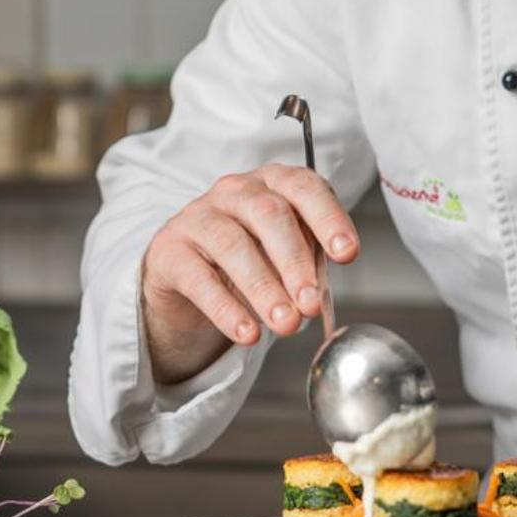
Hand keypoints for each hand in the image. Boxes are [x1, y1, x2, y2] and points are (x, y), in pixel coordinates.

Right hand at [139, 165, 359, 385]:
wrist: (186, 273)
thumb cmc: (248, 257)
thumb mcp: (283, 256)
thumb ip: (308, 267)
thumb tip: (320, 299)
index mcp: (272, 184)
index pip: (305, 188)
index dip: (329, 219)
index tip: (347, 253)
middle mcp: (235, 191)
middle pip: (269, 215)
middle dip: (296, 262)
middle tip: (311, 304)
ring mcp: (198, 216)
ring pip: (233, 245)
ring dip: (264, 289)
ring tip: (285, 324)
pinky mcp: (168, 250)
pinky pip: (198, 278)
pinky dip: (225, 309)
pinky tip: (246, 332)